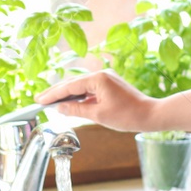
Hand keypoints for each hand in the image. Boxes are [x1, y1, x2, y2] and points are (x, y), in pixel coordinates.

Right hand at [35, 71, 158, 132]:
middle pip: (73, 83)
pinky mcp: (110, 85)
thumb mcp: (98, 115)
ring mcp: (106, 79)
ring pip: (81, 86)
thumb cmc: (127, 115)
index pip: (69, 86)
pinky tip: (70, 103)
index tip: (39, 100)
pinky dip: (79, 97)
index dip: (53, 94)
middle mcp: (101, 74)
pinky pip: (90, 89)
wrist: (151, 115)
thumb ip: (77, 110)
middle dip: (56, 92)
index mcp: (98, 78)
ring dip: (67, 95)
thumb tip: (60, 108)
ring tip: (51, 102)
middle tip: (40, 100)